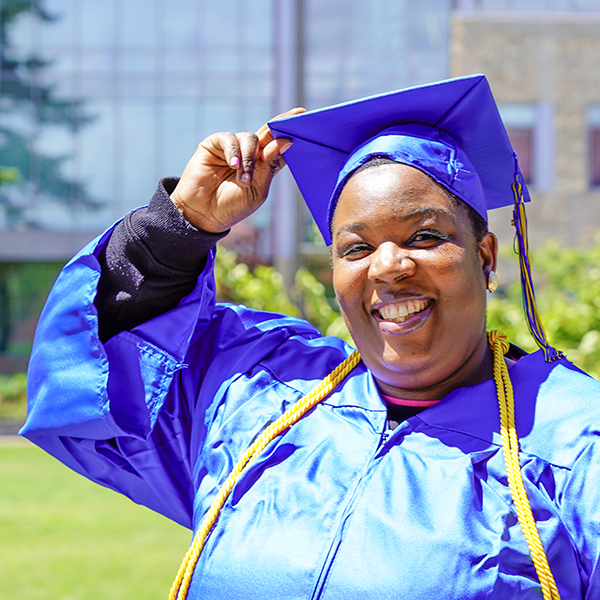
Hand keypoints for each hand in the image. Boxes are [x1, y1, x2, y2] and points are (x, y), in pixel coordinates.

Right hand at [170, 108, 304, 231]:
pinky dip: (234, 152)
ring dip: (249, 159)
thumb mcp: (257, 190)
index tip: (304, 117)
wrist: (203, 214)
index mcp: (264, 166)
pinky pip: (230, 139)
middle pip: (269, 133)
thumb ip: (270, 166)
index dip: (291, 133)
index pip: (281, 146)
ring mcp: (233, 148)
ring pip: (251, 139)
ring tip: (243, 180)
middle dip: (281, 124)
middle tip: (295, 116)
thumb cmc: (231, 206)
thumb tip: (285, 141)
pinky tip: (233, 166)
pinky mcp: (215, 145)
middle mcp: (250, 153)